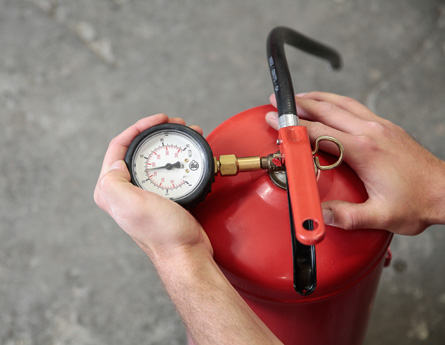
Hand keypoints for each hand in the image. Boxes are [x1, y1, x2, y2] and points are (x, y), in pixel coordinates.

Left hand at [94, 114, 212, 259]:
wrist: (186, 252)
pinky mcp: (161, 195)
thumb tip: (116, 163)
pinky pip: (166, 167)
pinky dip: (177, 155)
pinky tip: (189, 152)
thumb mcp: (133, 205)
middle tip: (173, 124)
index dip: (138, 127)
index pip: (119, 146)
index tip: (159, 119)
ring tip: (185, 133)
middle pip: (136, 148)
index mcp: (111, 190)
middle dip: (155, 131)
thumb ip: (113, 182)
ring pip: (152, 156)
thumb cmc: (164, 233)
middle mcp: (124, 190)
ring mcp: (143, 192)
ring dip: (168, 141)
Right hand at [266, 92, 444, 234]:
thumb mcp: (381, 216)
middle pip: (327, 110)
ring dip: (317, 98)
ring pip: (342, 103)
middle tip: (277, 100)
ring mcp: (380, 126)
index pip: (319, 133)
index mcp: (364, 149)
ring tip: (298, 96)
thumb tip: (319, 215)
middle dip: (298, 104)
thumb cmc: (417, 203)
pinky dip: (336, 102)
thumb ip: (346, 216)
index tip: (275, 122)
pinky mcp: (386, 128)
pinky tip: (330, 106)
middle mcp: (371, 131)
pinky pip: (355, 107)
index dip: (293, 127)